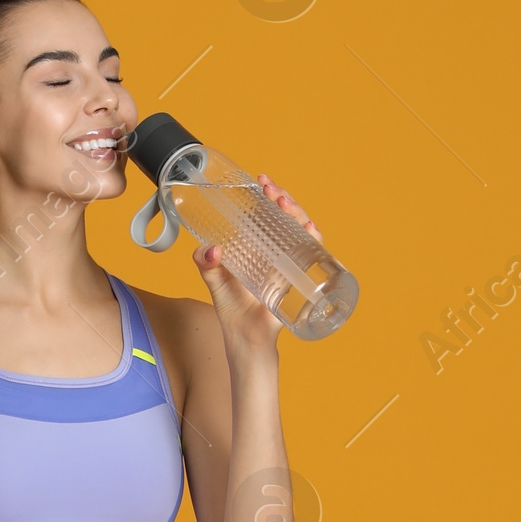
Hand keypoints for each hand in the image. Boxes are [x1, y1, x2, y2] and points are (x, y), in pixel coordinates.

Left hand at [193, 174, 322, 348]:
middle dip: (283, 199)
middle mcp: (278, 253)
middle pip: (287, 218)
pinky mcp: (300, 281)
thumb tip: (210, 249)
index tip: (261, 181)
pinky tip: (310, 230)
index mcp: (260, 247)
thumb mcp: (215, 281)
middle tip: (271, 191)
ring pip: (302, 231)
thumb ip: (205, 263)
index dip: (268, 196)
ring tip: (285, 203)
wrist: (245, 339)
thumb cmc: (233, 310)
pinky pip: (314, 258)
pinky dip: (315, 242)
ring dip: (297, 214)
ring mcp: (291, 265)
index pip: (268, 214)